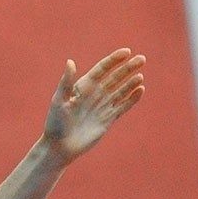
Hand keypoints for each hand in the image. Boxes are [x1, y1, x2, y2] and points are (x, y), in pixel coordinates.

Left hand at [43, 48, 144, 162]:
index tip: (127, 52)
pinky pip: (123, 106)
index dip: (114, 60)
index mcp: (83, 86)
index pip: (102, 69)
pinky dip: (132, 98)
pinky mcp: (108, 119)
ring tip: (140, 76)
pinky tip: (141, 89)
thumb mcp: (59, 100)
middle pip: (115, 77)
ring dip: (131, 82)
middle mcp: (95, 94)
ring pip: (121, 91)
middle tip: (142, 59)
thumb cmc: (55, 123)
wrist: (60, 146)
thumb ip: (66, 82)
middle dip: (128, 68)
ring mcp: (102, 106)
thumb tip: (70, 61)